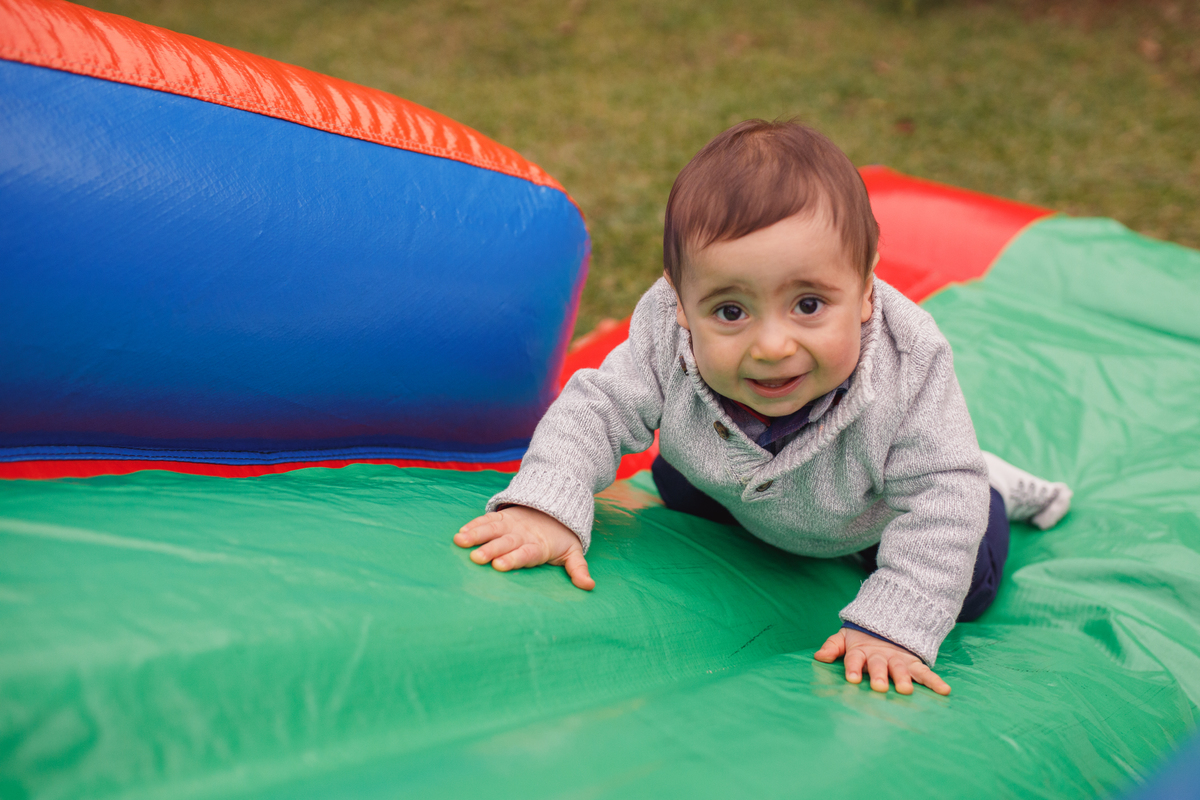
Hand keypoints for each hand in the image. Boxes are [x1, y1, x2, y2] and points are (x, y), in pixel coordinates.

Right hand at [454, 506, 594, 590]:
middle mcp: (522, 535)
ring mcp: (511, 524)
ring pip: (492, 528)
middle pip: (505, 542)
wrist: (555, 506)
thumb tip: (589, 586)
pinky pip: (487, 520)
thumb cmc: (561, 537)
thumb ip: (578, 569)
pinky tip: (460, 533)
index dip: (513, 559)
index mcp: (538, 546)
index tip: (499, 566)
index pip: (525, 553)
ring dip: (477, 534)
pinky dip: (474, 525)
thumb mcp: (573, 552)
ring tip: (460, 541)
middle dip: (491, 549)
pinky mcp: (502, 518)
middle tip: (476, 558)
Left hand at [814, 627, 950, 695]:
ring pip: (900, 669)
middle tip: (878, 687)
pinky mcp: (913, 663)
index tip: (851, 679)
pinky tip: (944, 690)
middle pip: (879, 666)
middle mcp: (880, 656)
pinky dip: (935, 681)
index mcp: (860, 651)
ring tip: (905, 691)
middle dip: (878, 676)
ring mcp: (897, 659)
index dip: (853, 668)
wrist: (885, 623)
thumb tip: (819, 657)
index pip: (855, 659)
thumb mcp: (844, 639)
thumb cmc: (860, 638)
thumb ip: (832, 647)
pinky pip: (925, 672)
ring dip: (903, 679)